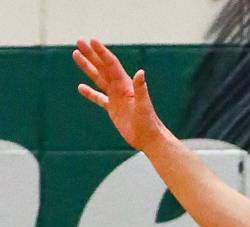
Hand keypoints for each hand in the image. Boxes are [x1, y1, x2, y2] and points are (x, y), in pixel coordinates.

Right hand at [73, 38, 165, 152]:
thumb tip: (141, 72)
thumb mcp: (143, 105)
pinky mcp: (113, 109)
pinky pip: (99, 98)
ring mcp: (116, 98)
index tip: (91, 41)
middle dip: (91, 55)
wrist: (149, 138)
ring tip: (76, 55)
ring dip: (88, 68)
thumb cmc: (149, 123)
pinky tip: (81, 87)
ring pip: (98, 79)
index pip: (111, 65)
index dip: (101, 53)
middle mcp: (120, 88)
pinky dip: (90, 92)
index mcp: (126, 85)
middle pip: (102, 68)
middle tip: (79, 41)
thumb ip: (141, 89)